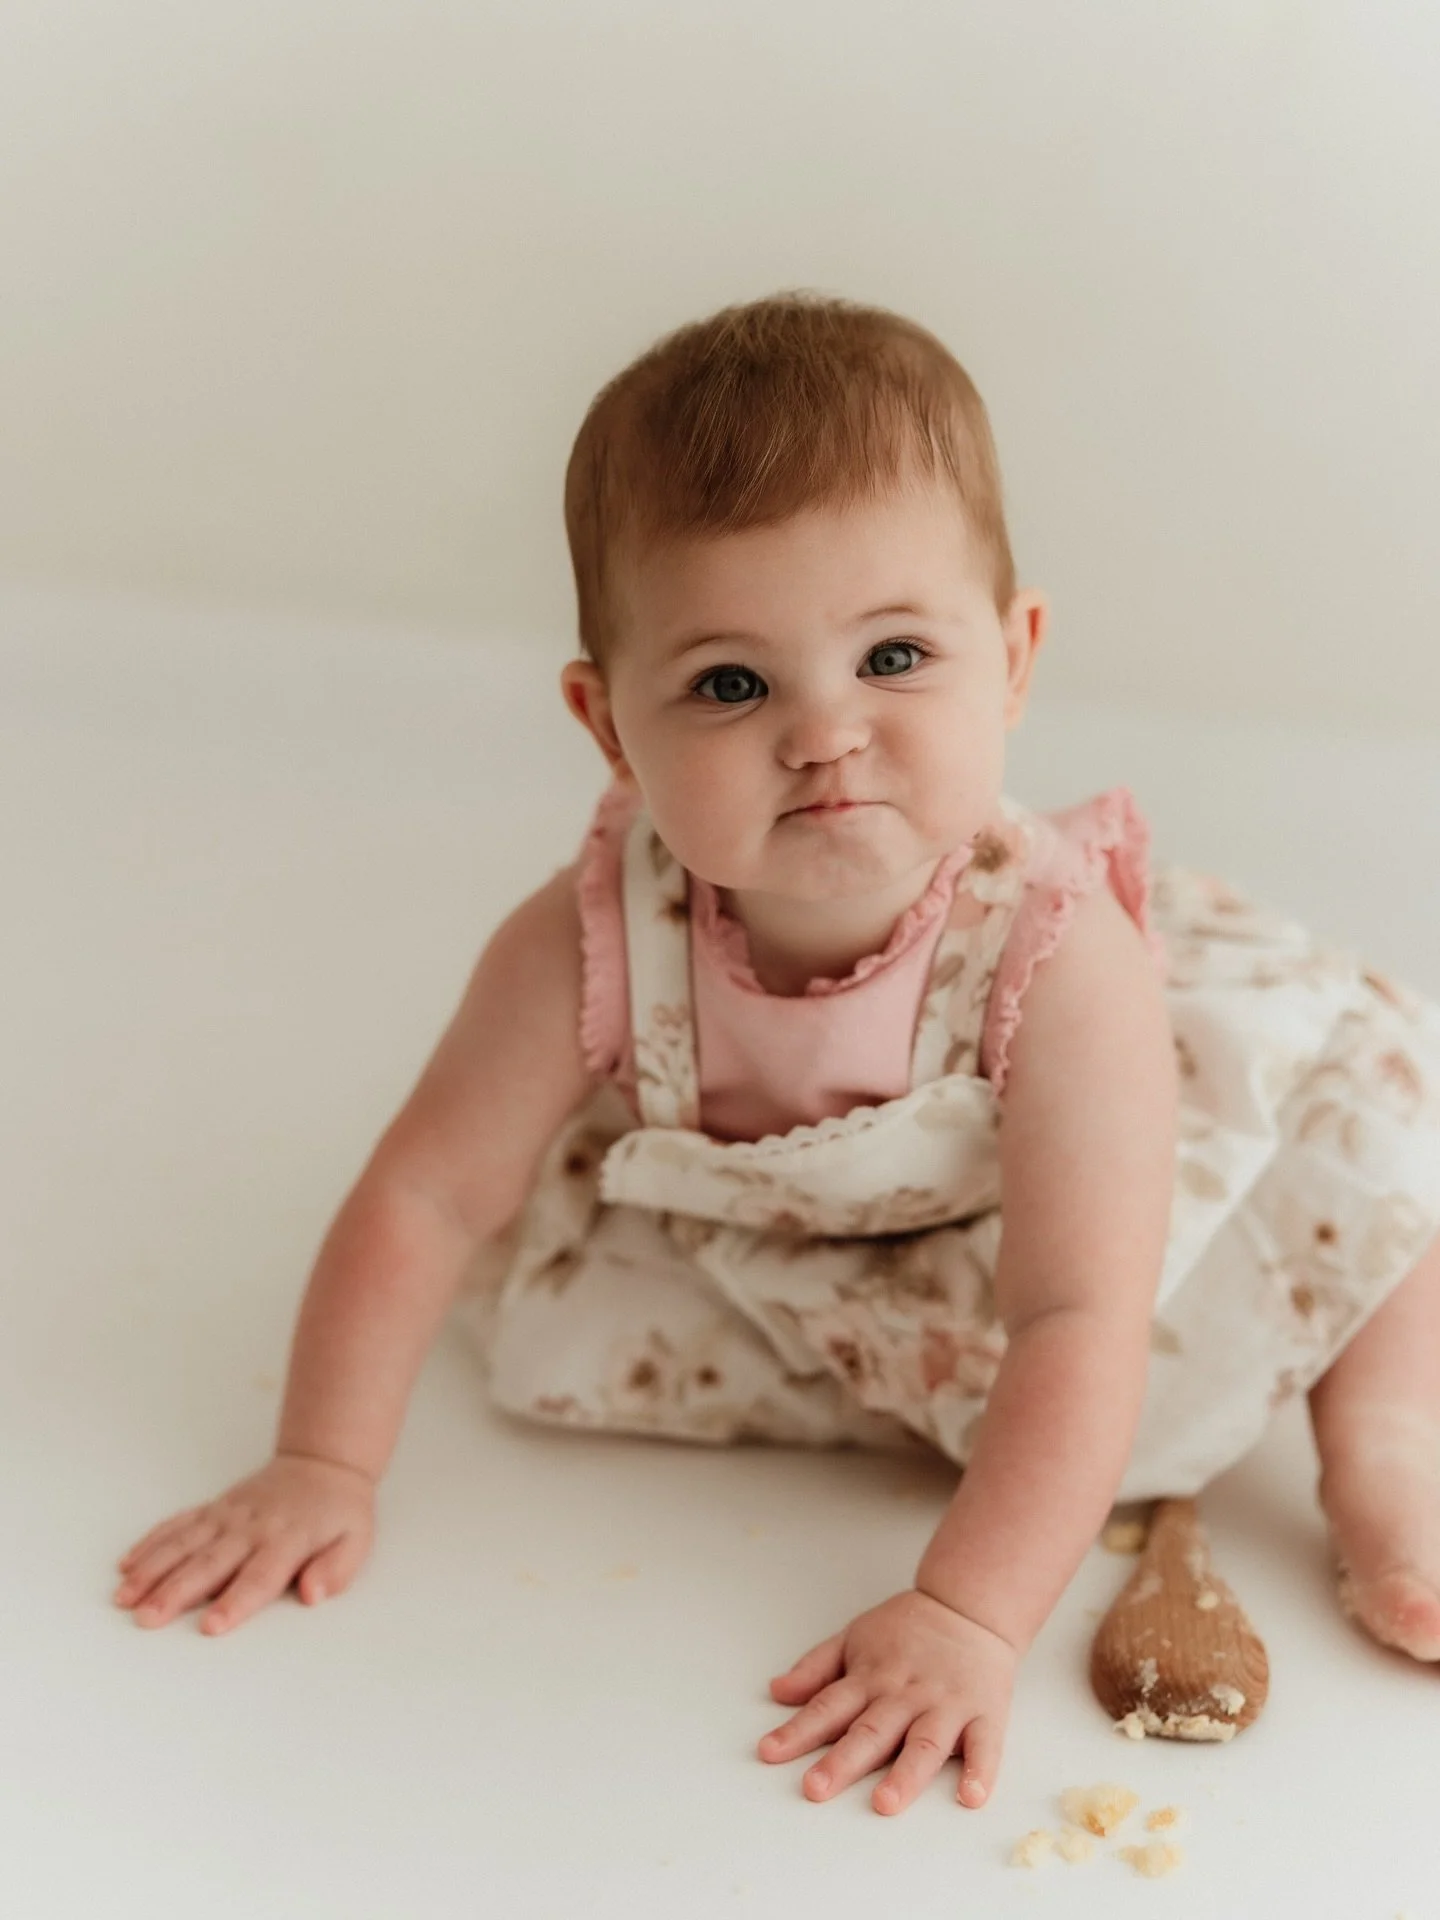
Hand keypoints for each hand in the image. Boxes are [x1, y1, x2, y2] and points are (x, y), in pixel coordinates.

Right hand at [112, 1451, 375, 1633]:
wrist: (322, 1463)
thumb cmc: (339, 1513)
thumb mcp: (356, 1541)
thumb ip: (336, 1569)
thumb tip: (312, 1595)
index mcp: (288, 1540)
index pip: (260, 1576)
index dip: (235, 1602)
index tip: (210, 1626)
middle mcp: (252, 1528)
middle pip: (210, 1564)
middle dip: (176, 1592)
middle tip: (146, 1619)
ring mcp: (228, 1515)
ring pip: (184, 1543)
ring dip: (152, 1570)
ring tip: (124, 1597)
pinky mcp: (214, 1508)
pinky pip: (178, 1524)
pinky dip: (152, 1542)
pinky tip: (128, 1564)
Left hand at [757, 1588, 1017, 1815]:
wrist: (969, 1606)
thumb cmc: (909, 1628)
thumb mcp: (855, 1637)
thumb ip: (816, 1668)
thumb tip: (777, 1691)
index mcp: (871, 1677)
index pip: (828, 1706)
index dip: (797, 1730)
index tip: (769, 1752)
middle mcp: (905, 1694)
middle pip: (871, 1731)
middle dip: (842, 1761)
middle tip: (815, 1788)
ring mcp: (946, 1705)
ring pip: (924, 1743)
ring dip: (905, 1774)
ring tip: (885, 1802)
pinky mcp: (984, 1713)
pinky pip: (985, 1746)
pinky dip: (981, 1771)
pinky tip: (971, 1796)